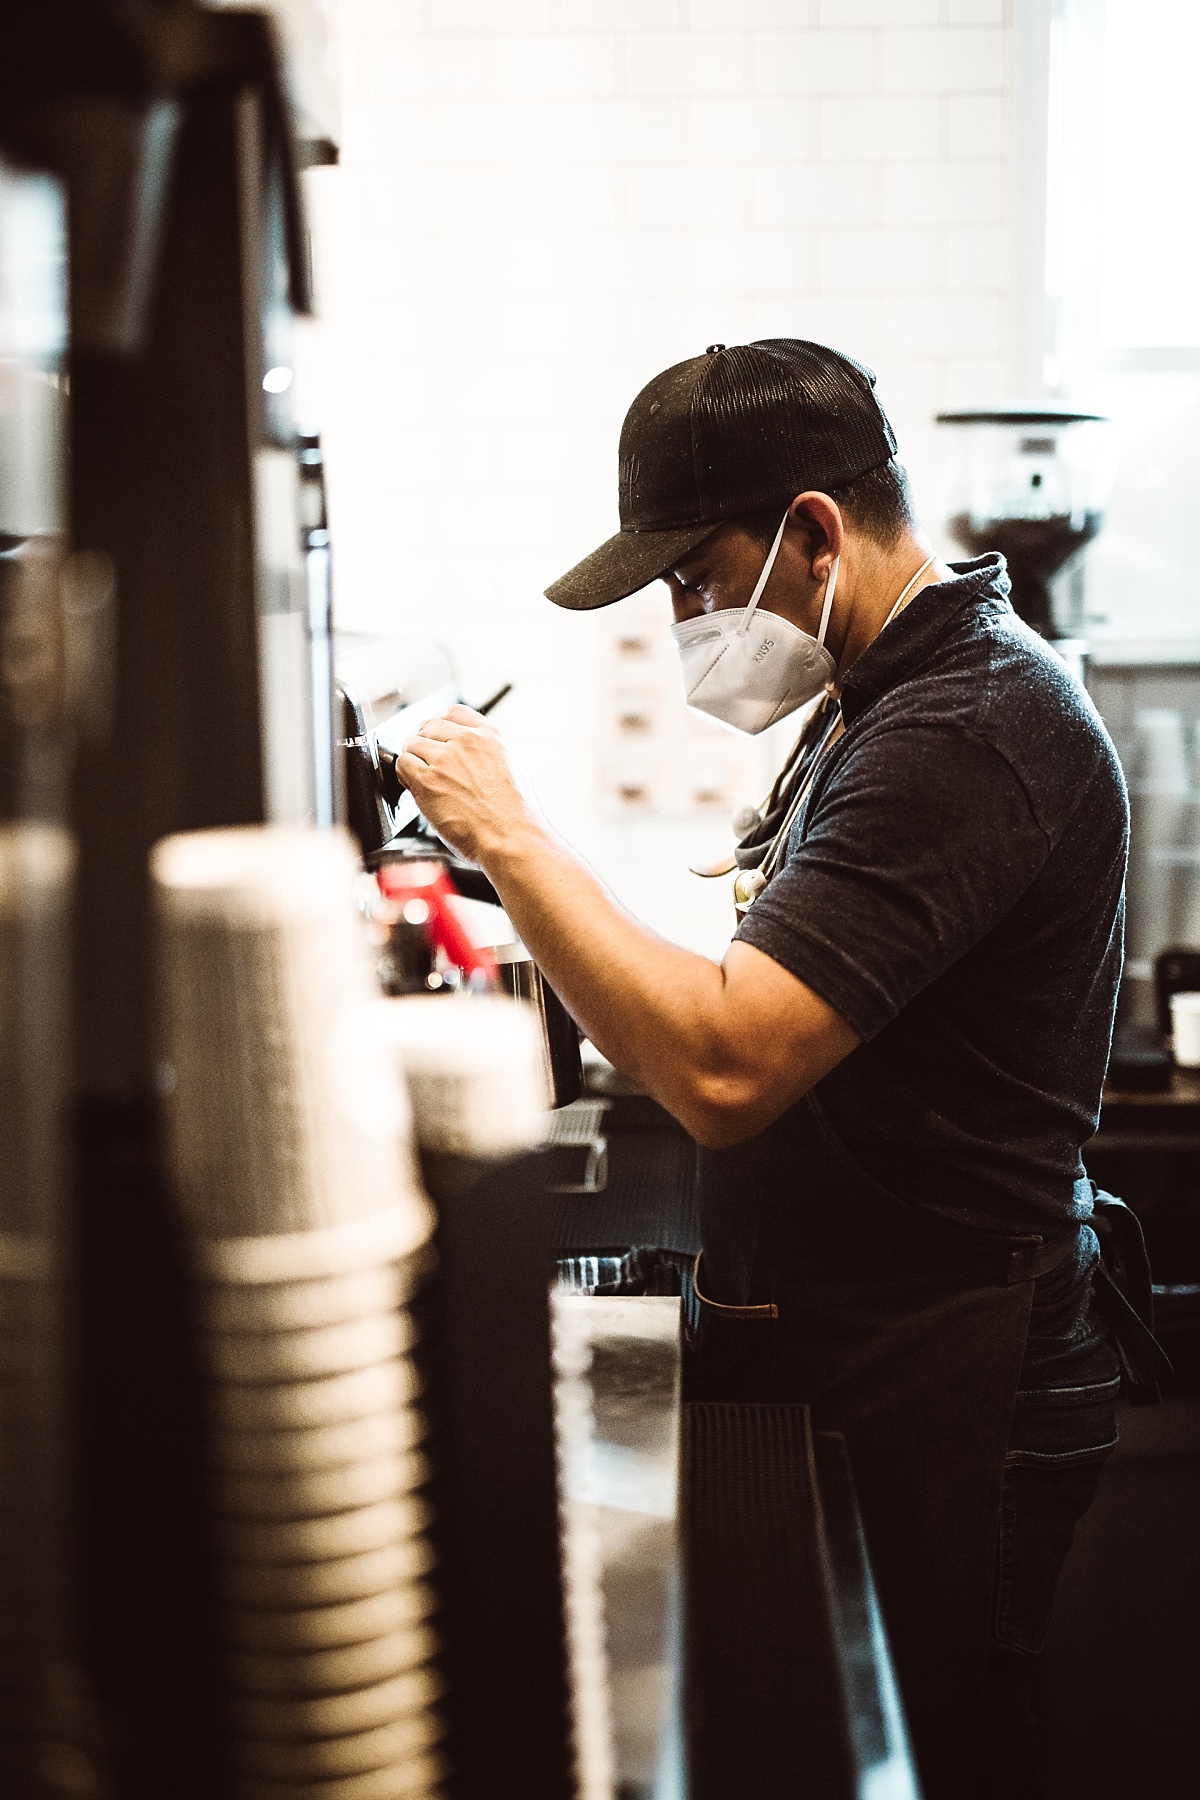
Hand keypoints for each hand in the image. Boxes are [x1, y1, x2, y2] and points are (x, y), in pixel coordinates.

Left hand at [396, 704, 543, 866]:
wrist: (510, 837)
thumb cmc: (513, 815)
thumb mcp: (509, 769)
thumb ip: (484, 754)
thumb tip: (462, 756)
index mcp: (489, 736)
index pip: (453, 712)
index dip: (438, 723)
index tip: (433, 734)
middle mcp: (466, 741)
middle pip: (428, 726)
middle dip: (423, 743)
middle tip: (423, 761)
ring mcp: (445, 759)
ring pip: (412, 744)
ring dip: (413, 760)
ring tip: (422, 778)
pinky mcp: (428, 780)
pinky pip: (403, 764)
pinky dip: (404, 775)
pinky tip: (415, 787)